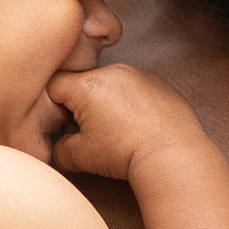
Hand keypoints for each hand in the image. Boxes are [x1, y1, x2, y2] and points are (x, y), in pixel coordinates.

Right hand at [46, 63, 209, 180]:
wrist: (173, 155)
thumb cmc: (126, 154)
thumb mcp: (79, 157)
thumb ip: (58, 147)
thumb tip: (61, 141)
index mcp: (89, 85)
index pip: (55, 85)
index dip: (54, 108)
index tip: (68, 126)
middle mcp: (114, 72)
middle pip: (83, 84)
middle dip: (81, 106)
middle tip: (94, 133)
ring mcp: (139, 75)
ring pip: (109, 86)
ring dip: (107, 104)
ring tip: (120, 132)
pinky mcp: (158, 83)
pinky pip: (133, 89)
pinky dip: (131, 104)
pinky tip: (138, 127)